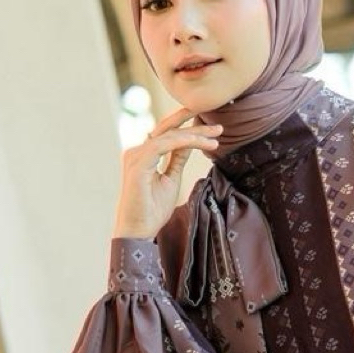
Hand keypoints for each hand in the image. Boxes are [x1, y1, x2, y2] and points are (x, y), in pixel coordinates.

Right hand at [112, 107, 222, 237]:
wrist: (138, 231)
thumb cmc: (152, 210)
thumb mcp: (171, 179)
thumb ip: (177, 159)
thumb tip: (189, 144)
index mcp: (144, 155)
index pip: (168, 135)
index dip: (189, 128)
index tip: (213, 131)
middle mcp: (137, 152)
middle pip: (167, 129)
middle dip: (192, 121)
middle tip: (217, 123)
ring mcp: (135, 156)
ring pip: (169, 135)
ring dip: (195, 133)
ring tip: (216, 135)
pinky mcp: (138, 163)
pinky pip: (165, 144)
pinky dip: (185, 141)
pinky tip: (201, 142)